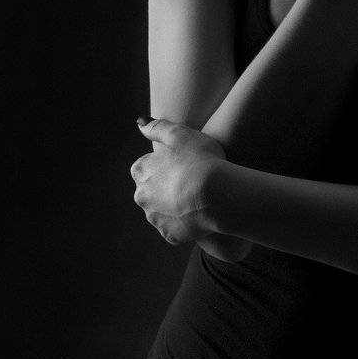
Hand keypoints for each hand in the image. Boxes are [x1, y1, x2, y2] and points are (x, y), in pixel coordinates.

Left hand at [130, 117, 240, 250]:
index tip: (182, 164)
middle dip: (165, 187)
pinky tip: (199, 215)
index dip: (164, 165)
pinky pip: (175, 229)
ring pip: (162, 211)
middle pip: (151, 191)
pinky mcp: (170, 235)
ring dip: (174, 206)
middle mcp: (142, 196)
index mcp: (141, 171)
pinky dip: (184, 223)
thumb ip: (158, 127)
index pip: (145, 167)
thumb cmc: (201, 160)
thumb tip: (140, 123)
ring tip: (197, 199)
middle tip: (190, 182)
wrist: (217, 196)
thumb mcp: (181, 134)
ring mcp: (155, 218)